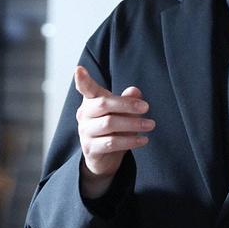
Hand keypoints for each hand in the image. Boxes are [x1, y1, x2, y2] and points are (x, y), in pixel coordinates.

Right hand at [74, 65, 153, 198]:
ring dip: (133, 124)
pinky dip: (130, 141)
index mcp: (91, 101)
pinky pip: (112, 143)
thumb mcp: (122, 112)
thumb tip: (134, 91)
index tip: (78, 69)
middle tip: (146, 107)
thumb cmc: (113, 128)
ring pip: (109, 124)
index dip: (82, 79)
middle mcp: (84, 114)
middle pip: (104, 104)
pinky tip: (143, 140)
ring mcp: (85, 132)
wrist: (104, 158)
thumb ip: (127, 100)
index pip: (85, 88)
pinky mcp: (90, 148)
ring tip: (150, 125)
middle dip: (127, 105)